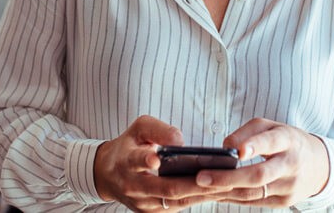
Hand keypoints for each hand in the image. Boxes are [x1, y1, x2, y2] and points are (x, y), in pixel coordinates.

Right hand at [93, 115, 221, 210]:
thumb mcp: (138, 129)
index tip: (156, 159)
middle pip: (166, 188)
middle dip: (192, 184)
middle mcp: (133, 186)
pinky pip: (179, 207)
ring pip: (176, 201)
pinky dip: (198, 198)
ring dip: (201, 194)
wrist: (108, 174)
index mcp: (126, 161)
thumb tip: (180, 141)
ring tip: (225, 184)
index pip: (136, 161)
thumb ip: (157, 129)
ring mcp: (143, 204)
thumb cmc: (129, 146)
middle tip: (216, 177)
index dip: (146, 160)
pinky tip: (217, 191)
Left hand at [196, 118, 330, 208]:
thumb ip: (248, 132)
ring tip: (200, 187)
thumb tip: (226, 146)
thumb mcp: (272, 126)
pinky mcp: (284, 202)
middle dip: (228, 178)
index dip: (254, 146)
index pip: (271, 142)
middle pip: (259, 175)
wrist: (318, 165)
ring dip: (225, 191)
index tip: (236, 152)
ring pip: (253, 193)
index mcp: (289, 140)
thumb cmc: (287, 141)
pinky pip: (254, 202)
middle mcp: (291, 165)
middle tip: (201, 177)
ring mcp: (289, 187)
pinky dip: (233, 198)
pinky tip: (214, 194)